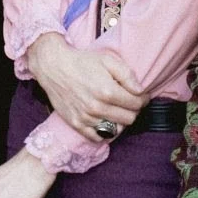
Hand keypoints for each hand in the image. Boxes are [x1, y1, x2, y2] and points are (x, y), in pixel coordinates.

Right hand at [27, 33, 146, 140]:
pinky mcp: (76, 124)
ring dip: (120, 121)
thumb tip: (140, 91)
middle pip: (129, 119)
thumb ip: (127, 75)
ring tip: (118, 110)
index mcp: (107, 91)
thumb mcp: (108, 60)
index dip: (143, 99)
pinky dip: (105, 132)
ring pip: (115, 130)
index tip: (141, 95)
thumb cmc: (82, 61)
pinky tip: (105, 120)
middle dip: (134, 110)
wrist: (54, 66)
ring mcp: (86, 118)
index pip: (136, 104)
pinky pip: (97, 137)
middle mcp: (97, 108)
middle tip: (131, 102)